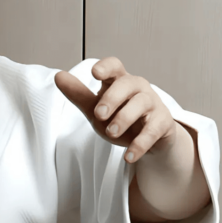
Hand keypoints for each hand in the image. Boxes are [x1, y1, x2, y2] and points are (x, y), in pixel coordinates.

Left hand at [54, 57, 178, 163]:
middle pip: (127, 84)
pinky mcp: (163, 123)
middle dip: (112, 99)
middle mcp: (138, 88)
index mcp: (119, 80)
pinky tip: (128, 156)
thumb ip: (78, 94)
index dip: (106, 67)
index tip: (95, 73)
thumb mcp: (95, 108)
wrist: (149, 140)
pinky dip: (140, 144)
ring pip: (141, 104)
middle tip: (98, 115)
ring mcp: (153, 103)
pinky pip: (153, 131)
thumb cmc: (120, 117)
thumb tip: (58, 76)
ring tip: (111, 133)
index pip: (114, 66)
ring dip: (124, 119)